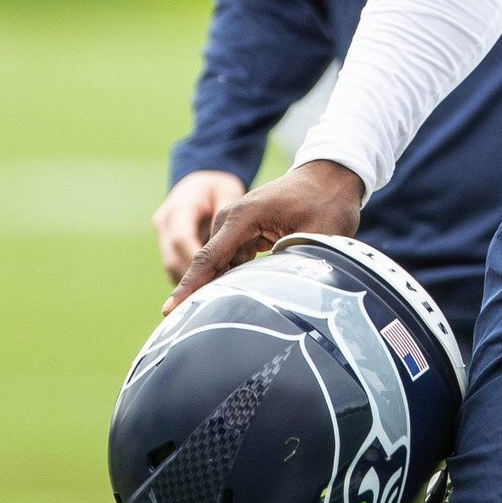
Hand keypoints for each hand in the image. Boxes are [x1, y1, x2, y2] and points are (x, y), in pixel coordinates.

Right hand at [152, 170, 247, 283]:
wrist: (200, 179)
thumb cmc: (219, 185)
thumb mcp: (228, 191)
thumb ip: (228, 215)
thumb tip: (236, 244)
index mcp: (181, 207)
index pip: (182, 240)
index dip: (193, 266)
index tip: (205, 290)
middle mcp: (165, 222)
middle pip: (175, 259)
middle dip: (197, 279)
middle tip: (222, 295)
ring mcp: (162, 233)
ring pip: (173, 267)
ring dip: (195, 280)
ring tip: (221, 290)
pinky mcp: (167, 244)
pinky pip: (176, 266)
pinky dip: (194, 276)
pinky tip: (216, 279)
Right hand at [162, 160, 365, 316]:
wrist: (332, 175)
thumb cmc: (328, 202)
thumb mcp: (318, 235)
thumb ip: (297, 263)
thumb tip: (283, 291)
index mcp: (244, 216)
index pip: (209, 258)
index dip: (190, 288)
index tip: (168, 312)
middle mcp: (232, 218)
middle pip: (210, 264)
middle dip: (204, 294)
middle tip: (197, 327)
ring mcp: (236, 223)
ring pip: (222, 265)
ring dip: (225, 287)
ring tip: (230, 315)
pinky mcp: (245, 230)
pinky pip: (232, 260)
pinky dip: (235, 278)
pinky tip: (245, 296)